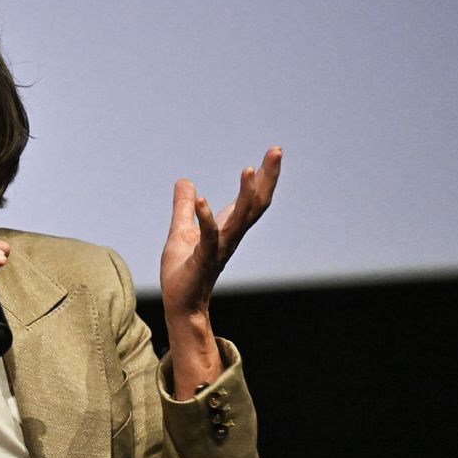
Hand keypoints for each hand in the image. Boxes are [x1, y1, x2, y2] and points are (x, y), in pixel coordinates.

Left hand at [160, 146, 281, 320]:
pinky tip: (201, 199)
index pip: (251, 198)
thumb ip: (184, 207)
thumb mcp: (181, 230)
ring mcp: (219, 248)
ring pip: (240, 219)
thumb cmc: (183, 272)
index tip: (274, 152)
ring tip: (248, 169)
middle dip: (267, 177)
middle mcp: (230, 237)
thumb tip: (185, 182)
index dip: (263, 176)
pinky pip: (208, 237)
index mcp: (227, 228)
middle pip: (255, 203)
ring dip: (245, 194)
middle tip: (277, 151)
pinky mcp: (202, 259)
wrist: (180, 305)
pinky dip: (206, 219)